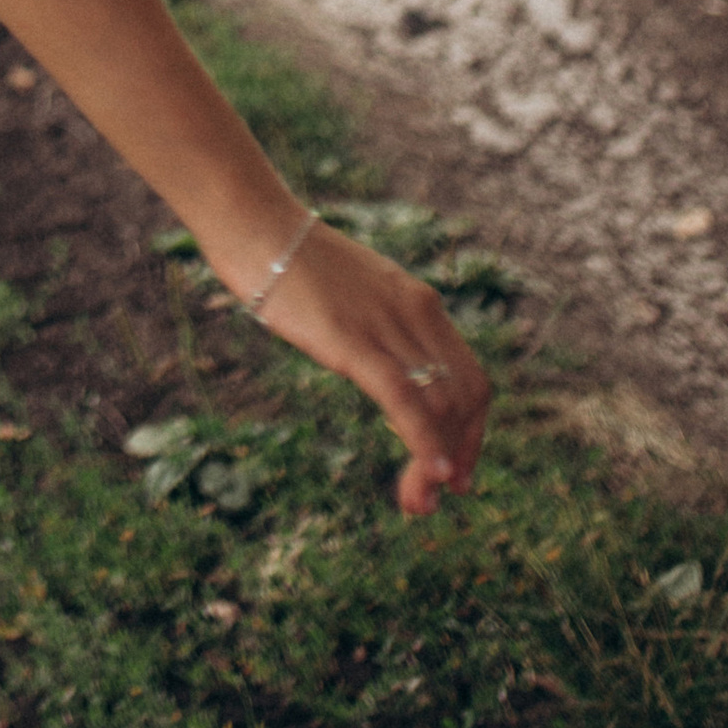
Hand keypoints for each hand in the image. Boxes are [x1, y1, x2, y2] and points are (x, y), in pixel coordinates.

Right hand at [237, 216, 490, 516]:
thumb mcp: (354, 298)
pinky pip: (405, 398)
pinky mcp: (352, 340)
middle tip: (434, 499)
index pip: (471, 379)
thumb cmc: (293, 262)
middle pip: (466, 399)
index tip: (454, 472)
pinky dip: (426, 441)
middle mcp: (417, 313)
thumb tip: (386, 374)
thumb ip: (379, 332)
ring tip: (417, 503)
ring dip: (437, 463)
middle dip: (460, 455)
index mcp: (420, 303)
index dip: (471, 432)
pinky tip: (431, 473)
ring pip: (440, 405)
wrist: (255, 225)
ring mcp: (386, 326)